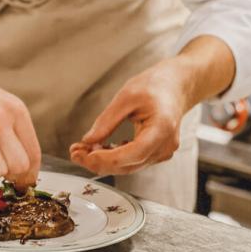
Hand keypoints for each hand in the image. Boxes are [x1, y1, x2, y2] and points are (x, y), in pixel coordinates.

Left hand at [70, 59, 191, 175]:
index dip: (107, 158)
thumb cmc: (155, 85)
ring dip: (103, 161)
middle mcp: (165, 146)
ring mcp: (162, 152)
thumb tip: (88, 140)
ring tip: (81, 150)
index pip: (133, 153)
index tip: (85, 155)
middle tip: (75, 153)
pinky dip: (114, 157)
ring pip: (128, 166)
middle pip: (128, 164)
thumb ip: (107, 121)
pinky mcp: (156, 153)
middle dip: (98, 162)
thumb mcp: (126, 96)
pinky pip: (132, 161)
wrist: (175, 86)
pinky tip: (98, 148)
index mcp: (162, 128)